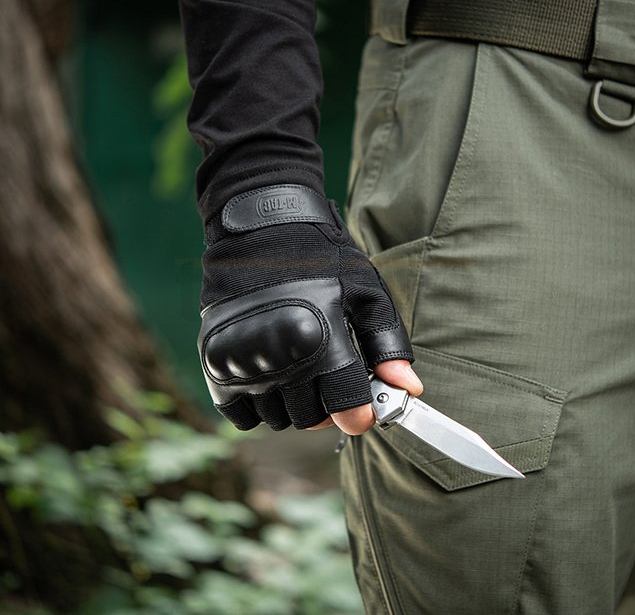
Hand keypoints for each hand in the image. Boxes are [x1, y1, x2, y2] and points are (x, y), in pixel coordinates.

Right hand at [198, 185, 415, 431]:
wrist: (261, 226)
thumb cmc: (320, 258)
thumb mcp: (366, 291)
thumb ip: (388, 343)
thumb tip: (408, 390)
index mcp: (321, 339)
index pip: (347, 410)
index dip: (360, 414)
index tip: (361, 406)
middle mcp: (278, 357)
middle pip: (311, 418)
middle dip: (327, 405)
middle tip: (329, 378)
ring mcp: (242, 362)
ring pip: (277, 419)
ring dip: (293, 405)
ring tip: (299, 369)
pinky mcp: (215, 361)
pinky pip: (241, 416)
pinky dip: (258, 406)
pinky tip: (271, 377)